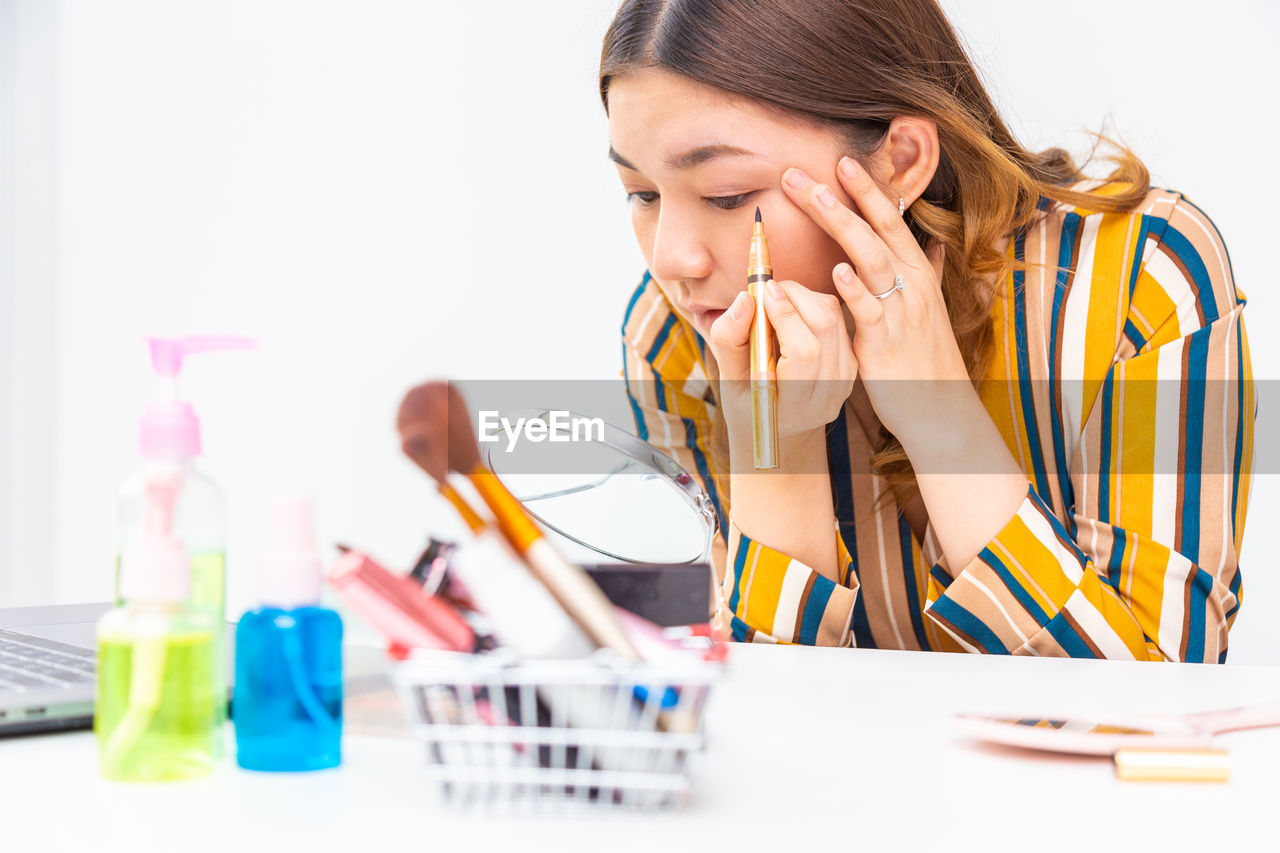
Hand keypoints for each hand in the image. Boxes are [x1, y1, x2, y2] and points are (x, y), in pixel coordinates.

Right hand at [706, 277, 855, 446]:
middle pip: (824, 328)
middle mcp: (827, 396)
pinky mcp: (851, 364)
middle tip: (767, 288)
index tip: (763, 292)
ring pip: (834, 318)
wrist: (778, 424)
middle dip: (795, 297)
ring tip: (776, 299)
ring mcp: (844, 381)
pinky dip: (815, 304)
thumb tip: (745, 299)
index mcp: (794, 407)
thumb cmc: (747, 401)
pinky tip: (792, 310)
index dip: (786, 316)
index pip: (804, 353)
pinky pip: (839, 320)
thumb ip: (729, 340)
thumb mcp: (728, 378)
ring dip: (805, 296)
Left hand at [780, 157, 968, 440]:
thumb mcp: (927, 309)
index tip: (841, 160)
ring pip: (872, 259)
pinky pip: (870, 312)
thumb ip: (928, 273)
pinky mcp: (885, 344)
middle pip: (877, 230)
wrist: (938, 407)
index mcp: (917, 273)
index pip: (891, 221)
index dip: (867, 190)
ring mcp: (899, 313)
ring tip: (815, 200)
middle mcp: (911, 286)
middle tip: (803, 173)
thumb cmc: (924, 358)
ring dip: (843, 227)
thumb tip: (934, 243)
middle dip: (842, 197)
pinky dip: (856, 290)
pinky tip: (838, 271)